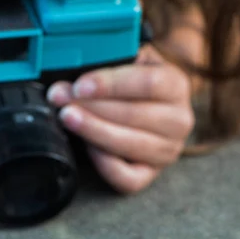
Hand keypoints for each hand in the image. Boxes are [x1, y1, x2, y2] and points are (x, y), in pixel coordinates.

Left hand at [47, 45, 194, 193]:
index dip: (111, 84)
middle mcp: (179, 121)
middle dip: (91, 107)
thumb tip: (78, 63)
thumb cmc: (133, 85)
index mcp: (177, 85)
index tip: (79, 85)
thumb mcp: (130, 62)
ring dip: (93, 131)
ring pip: (129, 145)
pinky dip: (105, 164)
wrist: (149, 111)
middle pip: (134, 115)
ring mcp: (167, 152)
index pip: (148, 83)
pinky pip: (128, 178)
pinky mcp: (151, 175)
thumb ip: (112, 59)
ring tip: (67, 119)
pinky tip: (88, 147)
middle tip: (60, 100)